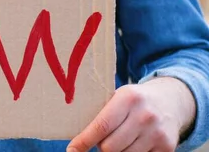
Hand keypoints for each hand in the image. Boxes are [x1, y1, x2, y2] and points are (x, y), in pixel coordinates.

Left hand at [67, 77, 195, 151]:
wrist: (170, 100)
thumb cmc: (134, 100)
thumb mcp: (119, 97)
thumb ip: (102, 113)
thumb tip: (77, 139)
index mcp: (128, 98)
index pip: (101, 126)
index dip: (84, 141)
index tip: (72, 150)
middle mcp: (145, 116)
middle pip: (110, 147)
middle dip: (101, 146)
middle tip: (102, 140)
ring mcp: (157, 133)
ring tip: (119, 139)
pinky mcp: (167, 147)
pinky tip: (134, 143)